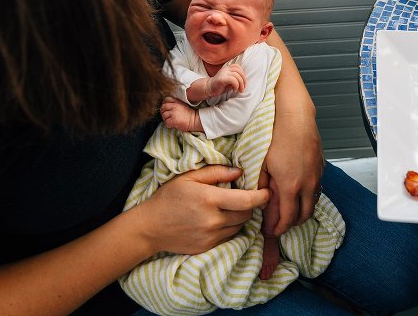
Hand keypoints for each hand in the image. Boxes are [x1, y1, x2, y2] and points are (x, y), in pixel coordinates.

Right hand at [134, 165, 269, 254]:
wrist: (150, 228)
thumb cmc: (169, 198)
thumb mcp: (189, 177)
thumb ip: (216, 172)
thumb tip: (239, 171)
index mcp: (209, 199)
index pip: (246, 200)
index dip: (262, 196)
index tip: (268, 191)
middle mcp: (212, 220)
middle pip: (246, 214)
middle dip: (251, 205)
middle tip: (247, 196)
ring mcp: (211, 236)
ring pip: (240, 226)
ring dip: (241, 216)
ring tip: (231, 207)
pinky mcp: (208, 247)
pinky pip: (229, 236)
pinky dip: (230, 227)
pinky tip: (220, 219)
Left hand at [161, 96, 197, 130]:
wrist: (194, 120)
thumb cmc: (189, 114)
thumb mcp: (182, 105)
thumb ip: (175, 103)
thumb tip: (166, 106)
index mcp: (177, 101)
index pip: (166, 100)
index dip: (165, 104)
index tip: (166, 109)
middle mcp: (174, 106)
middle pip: (163, 107)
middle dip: (163, 112)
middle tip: (168, 116)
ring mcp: (173, 113)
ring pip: (164, 115)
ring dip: (166, 119)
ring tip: (171, 121)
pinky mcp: (173, 120)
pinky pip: (166, 122)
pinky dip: (168, 125)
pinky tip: (173, 124)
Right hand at [207, 64, 245, 96]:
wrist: (209, 88)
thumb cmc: (221, 86)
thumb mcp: (230, 80)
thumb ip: (236, 78)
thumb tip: (244, 81)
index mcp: (228, 68)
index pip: (238, 67)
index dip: (242, 75)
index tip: (242, 83)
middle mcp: (226, 69)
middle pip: (239, 72)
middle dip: (243, 81)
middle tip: (242, 89)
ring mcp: (223, 73)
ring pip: (237, 76)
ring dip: (240, 85)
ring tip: (239, 90)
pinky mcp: (221, 79)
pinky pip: (233, 80)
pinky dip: (236, 85)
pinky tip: (234, 90)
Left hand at [259, 106, 324, 235]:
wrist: (296, 118)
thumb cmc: (277, 137)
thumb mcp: (262, 164)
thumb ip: (261, 186)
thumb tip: (259, 201)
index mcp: (290, 187)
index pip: (287, 219)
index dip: (279, 229)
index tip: (271, 232)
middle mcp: (307, 185)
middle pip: (303, 216)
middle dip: (292, 224)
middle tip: (280, 223)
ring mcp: (316, 176)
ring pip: (312, 204)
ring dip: (302, 211)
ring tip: (289, 209)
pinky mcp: (321, 167)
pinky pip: (317, 189)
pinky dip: (308, 196)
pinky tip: (299, 190)